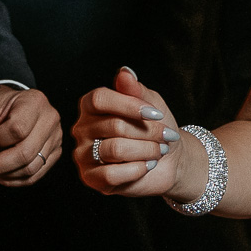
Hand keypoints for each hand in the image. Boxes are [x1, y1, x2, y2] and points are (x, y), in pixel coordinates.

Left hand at [0, 85, 61, 185]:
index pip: (17, 130)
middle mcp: (50, 118)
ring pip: (31, 168)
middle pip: (26, 153)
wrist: (9, 107)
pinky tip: (2, 173)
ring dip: (5, 174)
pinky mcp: (54, 152)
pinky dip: (14, 180)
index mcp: (34, 101)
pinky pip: (35, 176)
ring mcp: (55, 137)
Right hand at [73, 67, 191, 198]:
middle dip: (148, 132)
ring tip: (159, 151)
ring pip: (115, 149)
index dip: (129, 105)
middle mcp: (82, 129)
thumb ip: (135, 89)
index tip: (156, 114)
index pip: (99, 99)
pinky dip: (137, 169)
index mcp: (91, 106)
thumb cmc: (155, 127)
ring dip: (146, 150)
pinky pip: (112, 174)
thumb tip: (124, 72)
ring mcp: (83, 154)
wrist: (168, 159)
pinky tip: (147, 166)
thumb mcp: (150, 103)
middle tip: (165, 137)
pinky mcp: (90, 178)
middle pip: (114, 125)